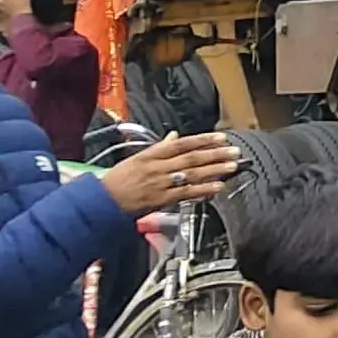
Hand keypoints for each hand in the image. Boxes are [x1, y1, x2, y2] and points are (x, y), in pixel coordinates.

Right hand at [101, 131, 239, 217]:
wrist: (102, 202)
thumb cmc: (119, 179)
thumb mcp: (137, 159)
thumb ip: (159, 147)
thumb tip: (175, 136)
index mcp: (150, 154)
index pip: (181, 143)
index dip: (202, 140)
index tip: (221, 137)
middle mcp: (157, 167)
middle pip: (191, 158)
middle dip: (215, 154)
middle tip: (235, 151)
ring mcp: (160, 183)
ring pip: (191, 174)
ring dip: (214, 170)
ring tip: (232, 166)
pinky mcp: (161, 199)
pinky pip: (186, 193)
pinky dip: (203, 190)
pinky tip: (218, 187)